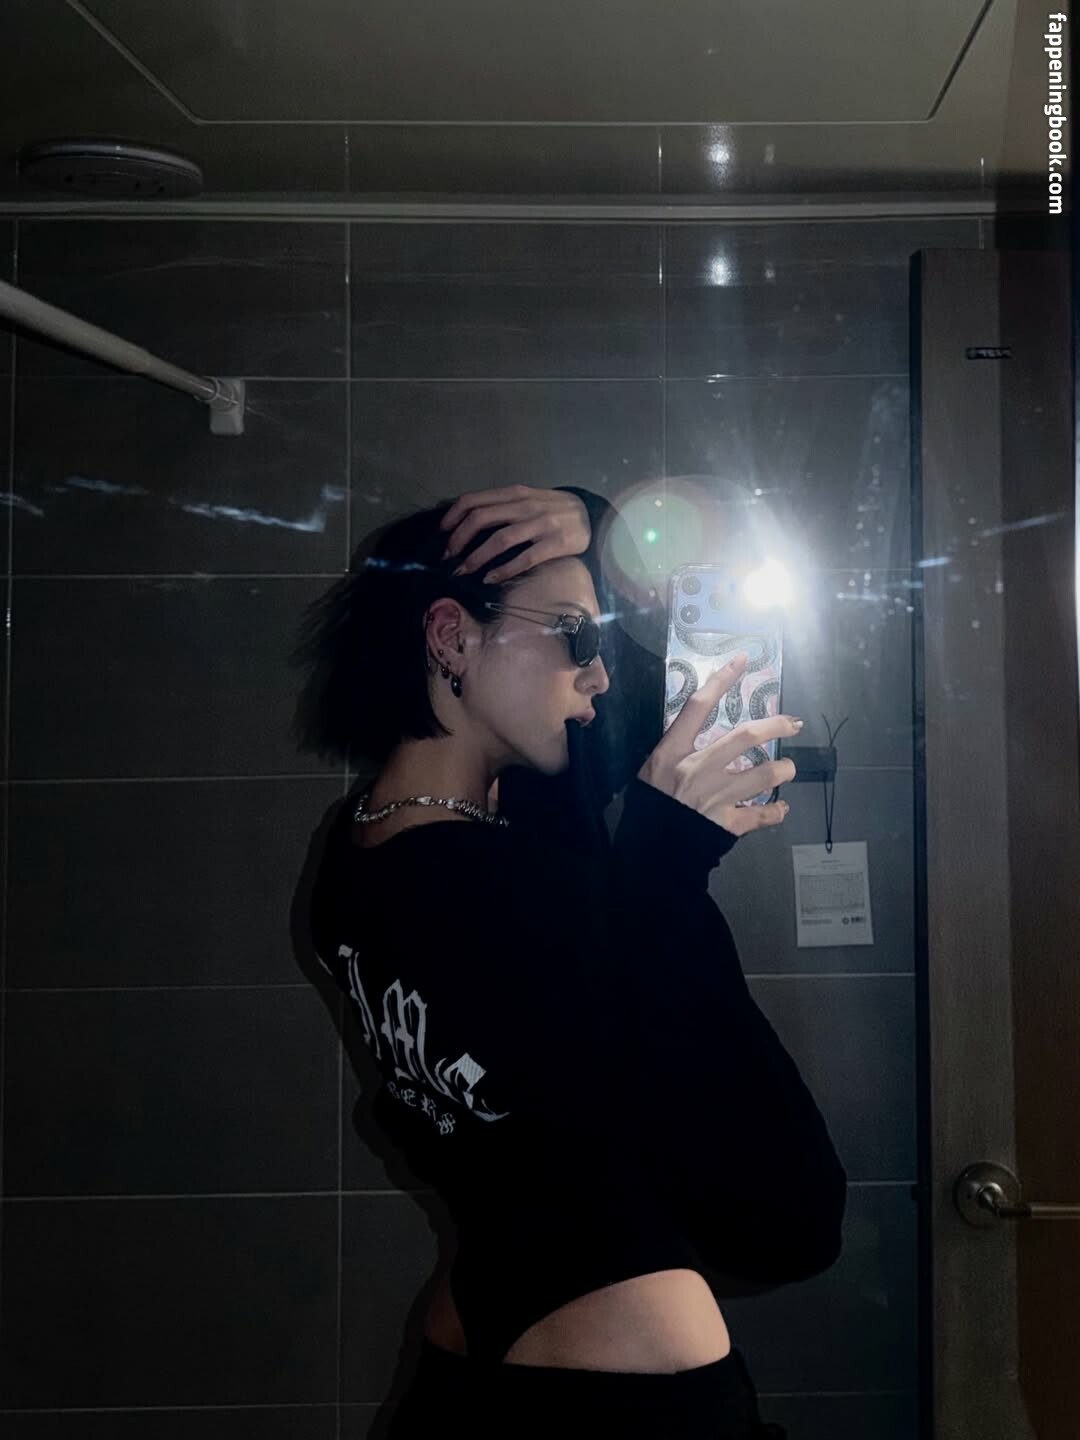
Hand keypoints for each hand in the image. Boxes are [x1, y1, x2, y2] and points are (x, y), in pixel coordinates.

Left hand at [438, 484, 589, 584]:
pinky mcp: (556, 543)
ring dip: (476, 557)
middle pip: (481, 518)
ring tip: (463, 571)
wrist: (592, 516)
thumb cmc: (553, 510)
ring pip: (500, 539)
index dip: (452, 517)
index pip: (474, 500)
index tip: (441, 534)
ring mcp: (541, 524)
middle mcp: (525, 505)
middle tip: (449, 558)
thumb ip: (502, 507)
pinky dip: (504, 570)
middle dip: (458, 540)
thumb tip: (467, 523)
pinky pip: (525, 558)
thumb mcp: (527, 500)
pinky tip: (491, 579)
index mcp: (514, 493)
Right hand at [636, 654, 800, 836]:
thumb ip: (675, 752)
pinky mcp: (726, 824)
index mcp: (672, 752)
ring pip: (763, 775)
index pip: (698, 706)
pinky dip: (775, 812)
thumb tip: (698, 737)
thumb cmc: (646, 808)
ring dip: (782, 770)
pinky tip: (781, 808)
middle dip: (774, 726)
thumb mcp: (650, 771)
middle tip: (793, 723)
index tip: (743, 661)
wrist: (647, 852)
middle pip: (744, 736)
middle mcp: (697, 769)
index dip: (722, 680)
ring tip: (787, 768)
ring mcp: (715, 797)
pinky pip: (760, 816)